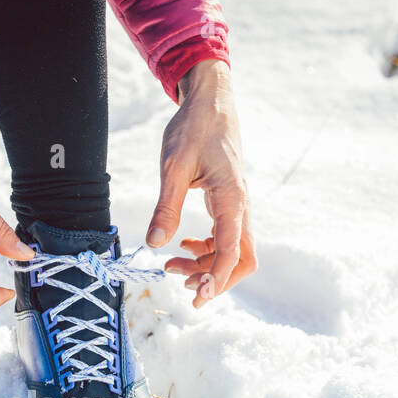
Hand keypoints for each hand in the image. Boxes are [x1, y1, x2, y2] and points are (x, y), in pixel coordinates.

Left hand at [148, 60, 257, 307]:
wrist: (210, 102)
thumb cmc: (193, 128)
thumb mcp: (173, 167)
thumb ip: (166, 208)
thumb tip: (154, 244)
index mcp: (231, 198)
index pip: (232, 251)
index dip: (217, 279)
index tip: (197, 296)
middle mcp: (240, 206)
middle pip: (242, 260)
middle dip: (215, 280)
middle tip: (182, 284)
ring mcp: (237, 206)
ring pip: (233, 252)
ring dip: (207, 267)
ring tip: (172, 266)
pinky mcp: (229, 204)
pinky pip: (225, 239)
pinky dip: (207, 251)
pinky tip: (183, 246)